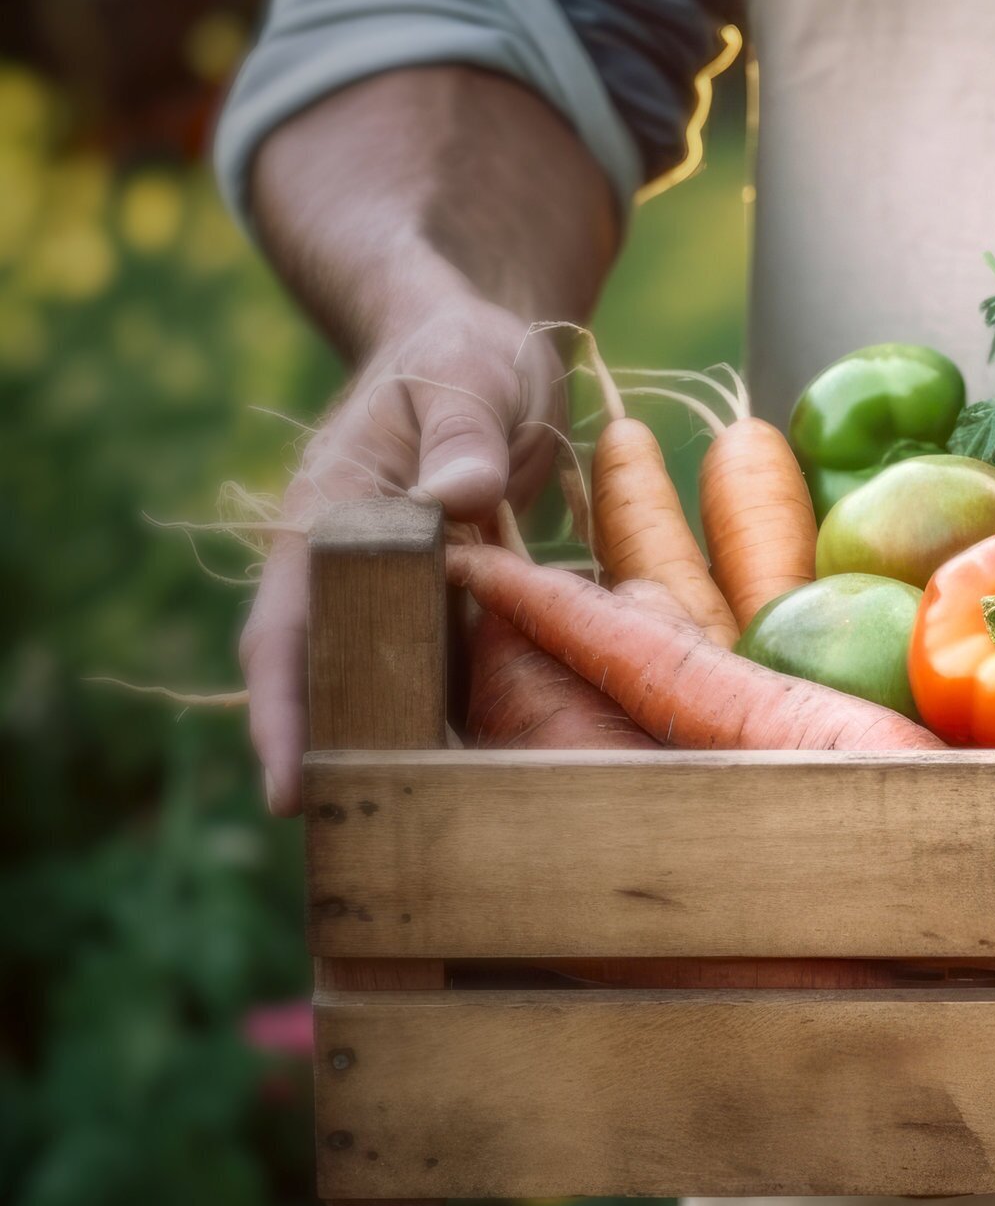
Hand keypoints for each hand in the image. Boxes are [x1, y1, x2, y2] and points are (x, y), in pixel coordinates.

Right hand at [242, 301, 564, 814]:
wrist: (485, 351)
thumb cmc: (464, 356)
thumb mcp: (470, 377)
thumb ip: (463, 432)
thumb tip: (459, 496)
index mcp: (330, 516)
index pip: (289, 625)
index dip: (283, 710)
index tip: (288, 788)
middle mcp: (351, 570)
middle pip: (329, 683)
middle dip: (338, 765)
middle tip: (361, 854)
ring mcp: (400, 595)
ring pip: (391, 693)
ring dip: (406, 760)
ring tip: (431, 850)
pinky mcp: (450, 607)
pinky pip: (452, 676)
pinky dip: (467, 725)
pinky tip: (501, 787)